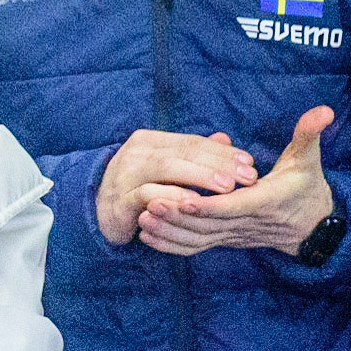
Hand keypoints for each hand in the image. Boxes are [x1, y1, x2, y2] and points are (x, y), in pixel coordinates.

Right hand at [96, 129, 257, 245]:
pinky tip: (195, 203)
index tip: (250, 163)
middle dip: (218, 164)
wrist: (101, 211)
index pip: (192, 142)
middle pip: (183, 153)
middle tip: (247, 176)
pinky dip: (173, 196)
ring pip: (168, 169)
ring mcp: (126, 173)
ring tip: (228, 188)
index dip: (222, 152)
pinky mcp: (120, 198)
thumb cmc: (141, 188)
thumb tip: (225, 138)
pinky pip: (149, 194)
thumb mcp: (168, 169)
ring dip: (200, 177)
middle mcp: (137, 152)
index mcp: (151, 140)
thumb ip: (194, 155)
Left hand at [135, 106, 334, 256]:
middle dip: (177, 216)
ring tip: (142, 217)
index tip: (182, 196)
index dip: (208, 204)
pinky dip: (173, 245)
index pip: (233, 206)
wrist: (313, 225)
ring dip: (170, 231)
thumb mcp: (309, 159)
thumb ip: (310, 134)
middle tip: (147, 202)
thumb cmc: (306, 187)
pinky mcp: (226, 240)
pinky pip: (197, 247)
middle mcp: (247, 223)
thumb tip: (324, 110)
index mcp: (265, 202)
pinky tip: (148, 236)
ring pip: (199, 238)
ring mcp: (234, 235)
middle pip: (209, 224)